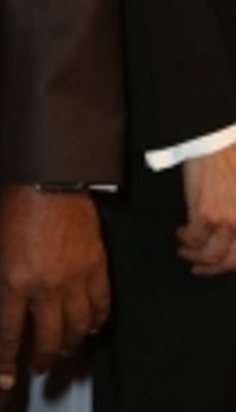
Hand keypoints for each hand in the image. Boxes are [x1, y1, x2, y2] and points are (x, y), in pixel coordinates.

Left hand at [0, 184, 109, 388]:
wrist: (48, 178)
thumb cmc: (14, 207)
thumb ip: (4, 281)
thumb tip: (9, 309)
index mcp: (14, 282)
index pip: (9, 334)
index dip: (7, 361)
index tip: (6, 381)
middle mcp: (46, 287)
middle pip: (47, 339)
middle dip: (41, 360)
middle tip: (37, 369)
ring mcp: (75, 279)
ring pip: (77, 328)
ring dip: (69, 345)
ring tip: (62, 352)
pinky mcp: (97, 267)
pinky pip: (100, 306)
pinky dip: (96, 321)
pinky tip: (90, 328)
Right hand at [178, 146, 235, 274]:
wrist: (215, 144)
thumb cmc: (231, 162)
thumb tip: (230, 235)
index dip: (228, 265)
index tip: (218, 266)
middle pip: (228, 261)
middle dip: (211, 267)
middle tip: (199, 267)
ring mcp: (227, 220)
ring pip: (209, 254)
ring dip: (193, 255)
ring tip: (185, 250)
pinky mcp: (207, 213)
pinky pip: (193, 238)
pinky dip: (184, 239)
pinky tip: (181, 232)